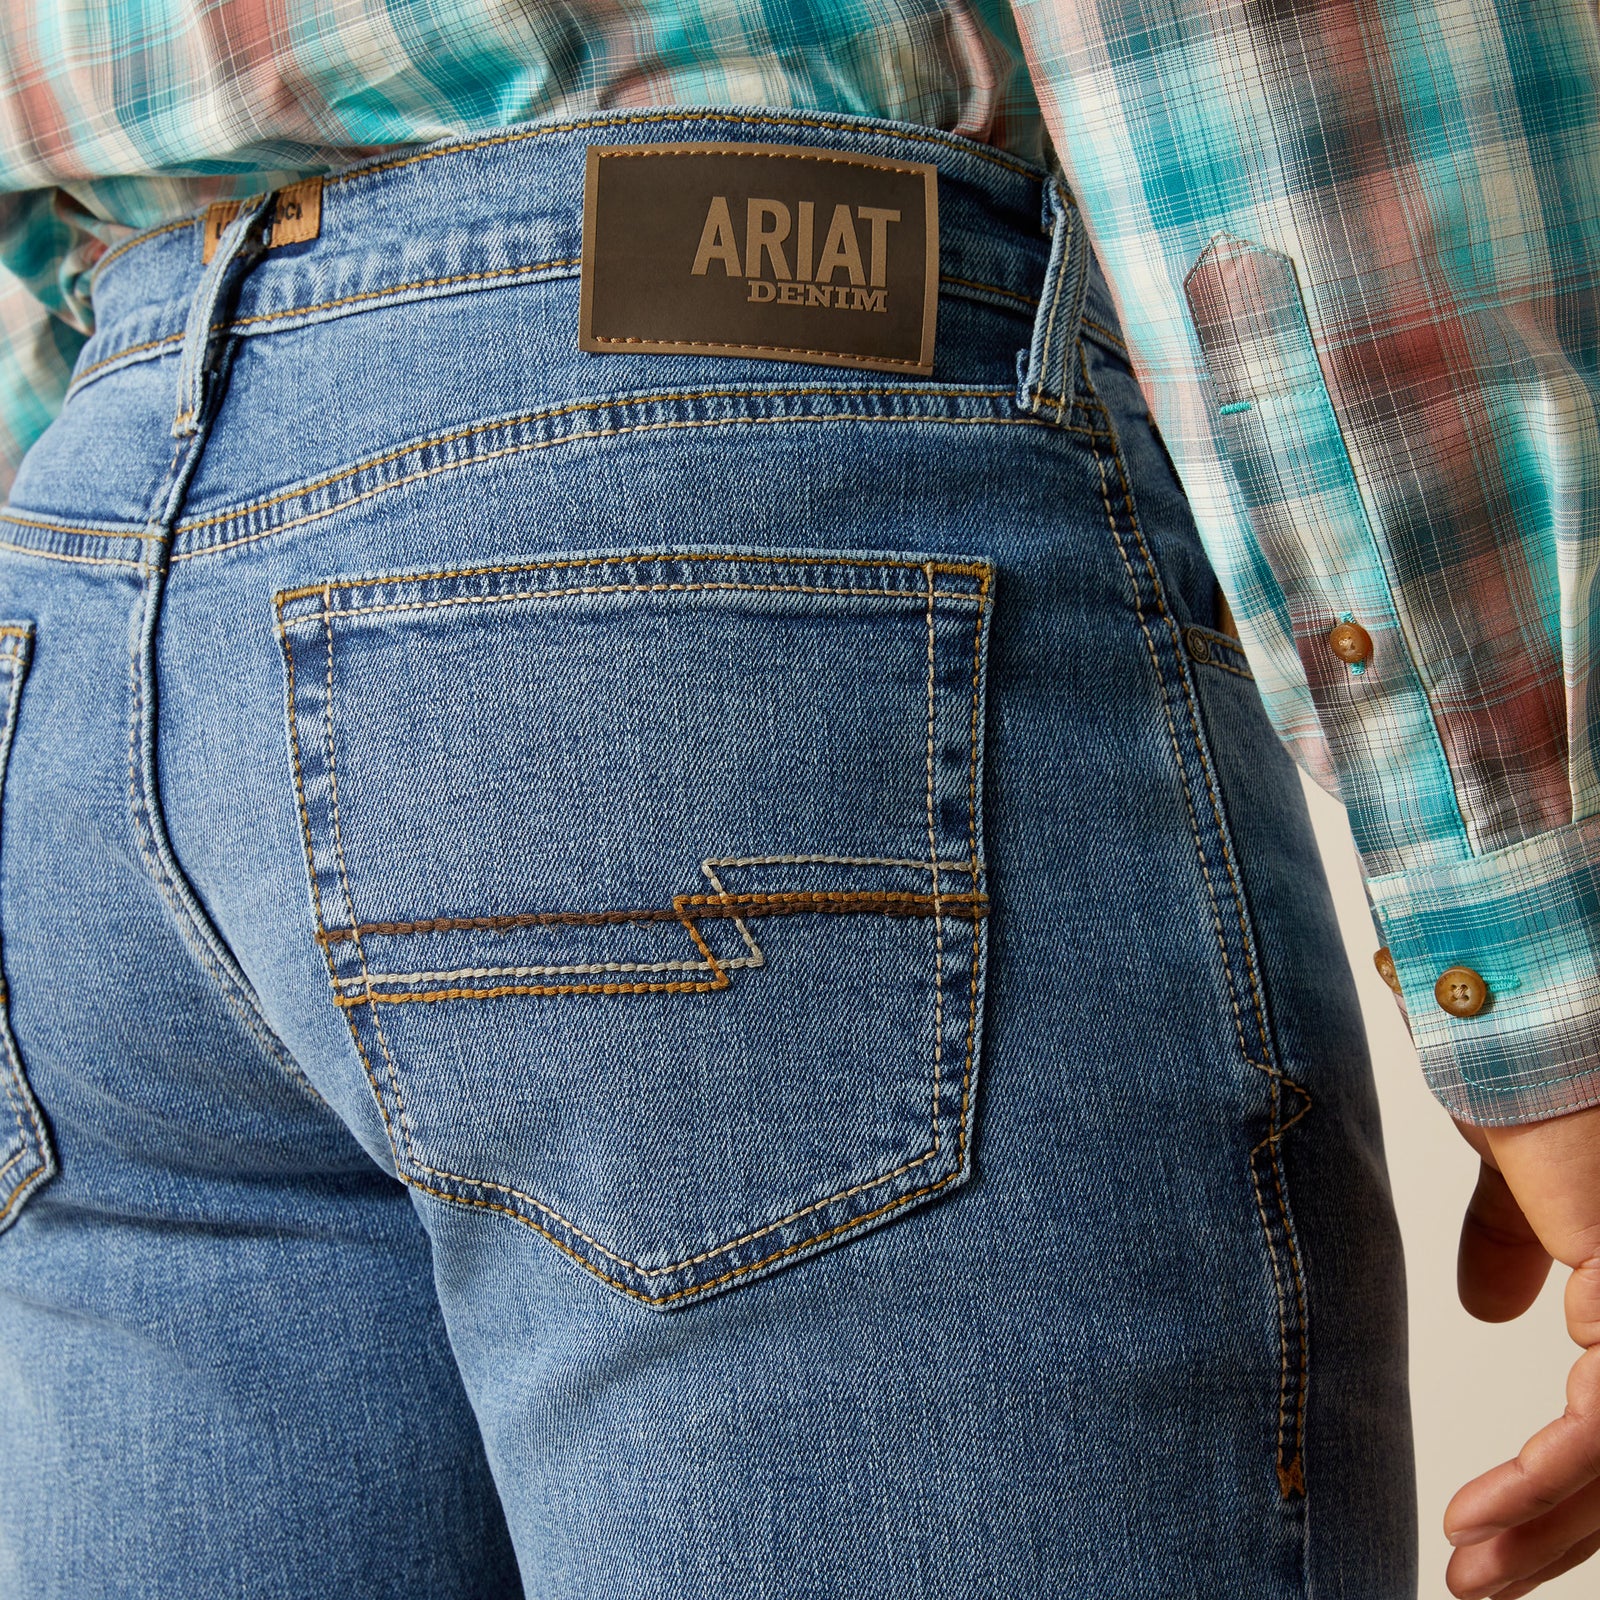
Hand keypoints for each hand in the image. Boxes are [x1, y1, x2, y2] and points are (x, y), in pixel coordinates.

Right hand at [1445, 1104, 1599, 1596]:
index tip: (1479, 1530)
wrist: (1518, 1016)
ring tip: (1469, 1564)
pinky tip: (1490, 1507)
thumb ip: (1514, 1245)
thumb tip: (1492, 1312)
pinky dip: (1546, 1475)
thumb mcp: (1516, 1181)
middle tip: (1474, 1581)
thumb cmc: (1523, 1071)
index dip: (1553, 1489)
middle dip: (1547, 1533)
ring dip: (1542, 1523)